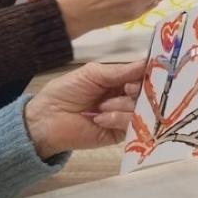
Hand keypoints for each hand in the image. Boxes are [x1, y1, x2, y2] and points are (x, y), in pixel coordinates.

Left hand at [23, 60, 144, 159]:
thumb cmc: (66, 92)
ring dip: (122, 106)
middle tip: (126, 89)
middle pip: (147, 93)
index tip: (149, 72)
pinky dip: (118, 119)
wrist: (48, 118)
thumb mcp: (93, 74)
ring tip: (101, 108)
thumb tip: (147, 63)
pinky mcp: (121, 133)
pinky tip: (100, 119)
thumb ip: (120, 71)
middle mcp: (125, 97)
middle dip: (137, 90)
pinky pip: (133, 126)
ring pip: (142, 110)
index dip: (148, 74)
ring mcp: (124, 116)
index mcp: (119, 80)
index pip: (142, 76)